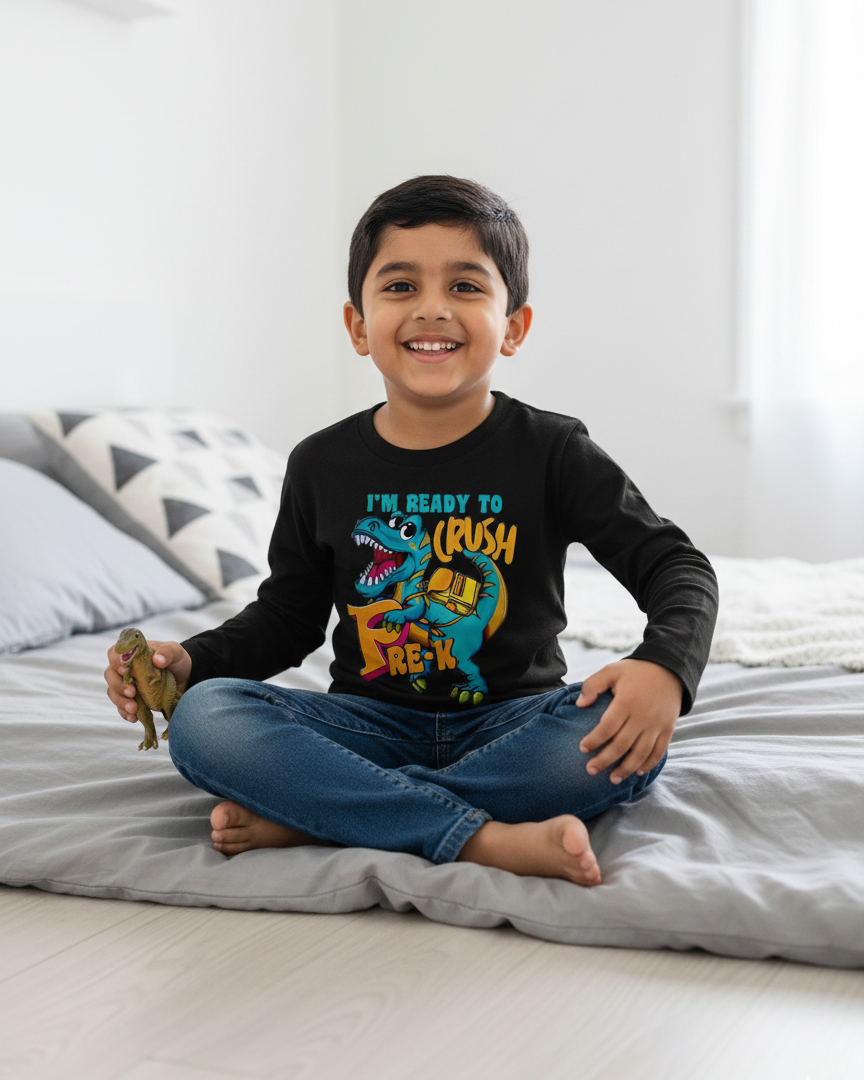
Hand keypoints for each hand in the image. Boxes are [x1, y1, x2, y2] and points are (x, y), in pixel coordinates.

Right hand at [104, 640, 191, 722]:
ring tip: (134, 709)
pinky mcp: (131, 699)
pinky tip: (134, 717)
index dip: (116, 661)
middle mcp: (125, 669)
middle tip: (132, 692)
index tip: (125, 669)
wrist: (184, 678)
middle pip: (110, 675)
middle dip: (118, 685)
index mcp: (132, 654)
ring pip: (113, 692)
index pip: (115, 653)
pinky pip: (121, 707)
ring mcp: (126, 685)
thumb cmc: (176, 661)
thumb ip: (168, 651)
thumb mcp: (176, 652)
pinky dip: (125, 713)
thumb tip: (158, 660)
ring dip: (121, 701)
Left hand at [576, 659, 682, 783]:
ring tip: (612, 779)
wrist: (670, 669)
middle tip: (590, 770)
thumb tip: (579, 705)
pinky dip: (648, 764)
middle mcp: (643, 716)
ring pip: (640, 753)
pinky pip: (659, 751)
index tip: (583, 749)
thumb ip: (592, 685)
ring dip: (626, 769)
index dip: (594, 740)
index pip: (607, 727)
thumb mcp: (611, 670)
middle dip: (605, 760)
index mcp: (627, 702)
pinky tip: (636, 772)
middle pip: (622, 745)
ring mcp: (657, 725)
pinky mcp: (668, 729)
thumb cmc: (635, 671)